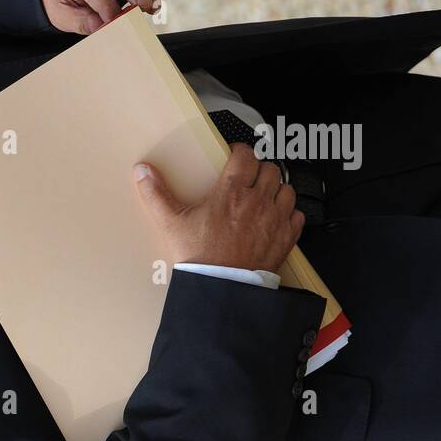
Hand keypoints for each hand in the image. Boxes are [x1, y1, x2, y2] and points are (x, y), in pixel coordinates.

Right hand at [134, 144, 304, 273]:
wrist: (220, 288)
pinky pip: (297, 215)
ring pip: (287, 189)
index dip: (241, 152)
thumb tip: (143, 172)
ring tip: (263, 196)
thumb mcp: (171, 223)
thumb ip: (156, 194)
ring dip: (276, 189)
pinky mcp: (285, 238)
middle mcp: (257, 202)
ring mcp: (275, 219)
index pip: (246, 155)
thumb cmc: (200, 257)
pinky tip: (275, 218)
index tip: (234, 157)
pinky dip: (289, 213)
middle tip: (248, 178)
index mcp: (231, 192)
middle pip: (269, 169)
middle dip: (259, 170)